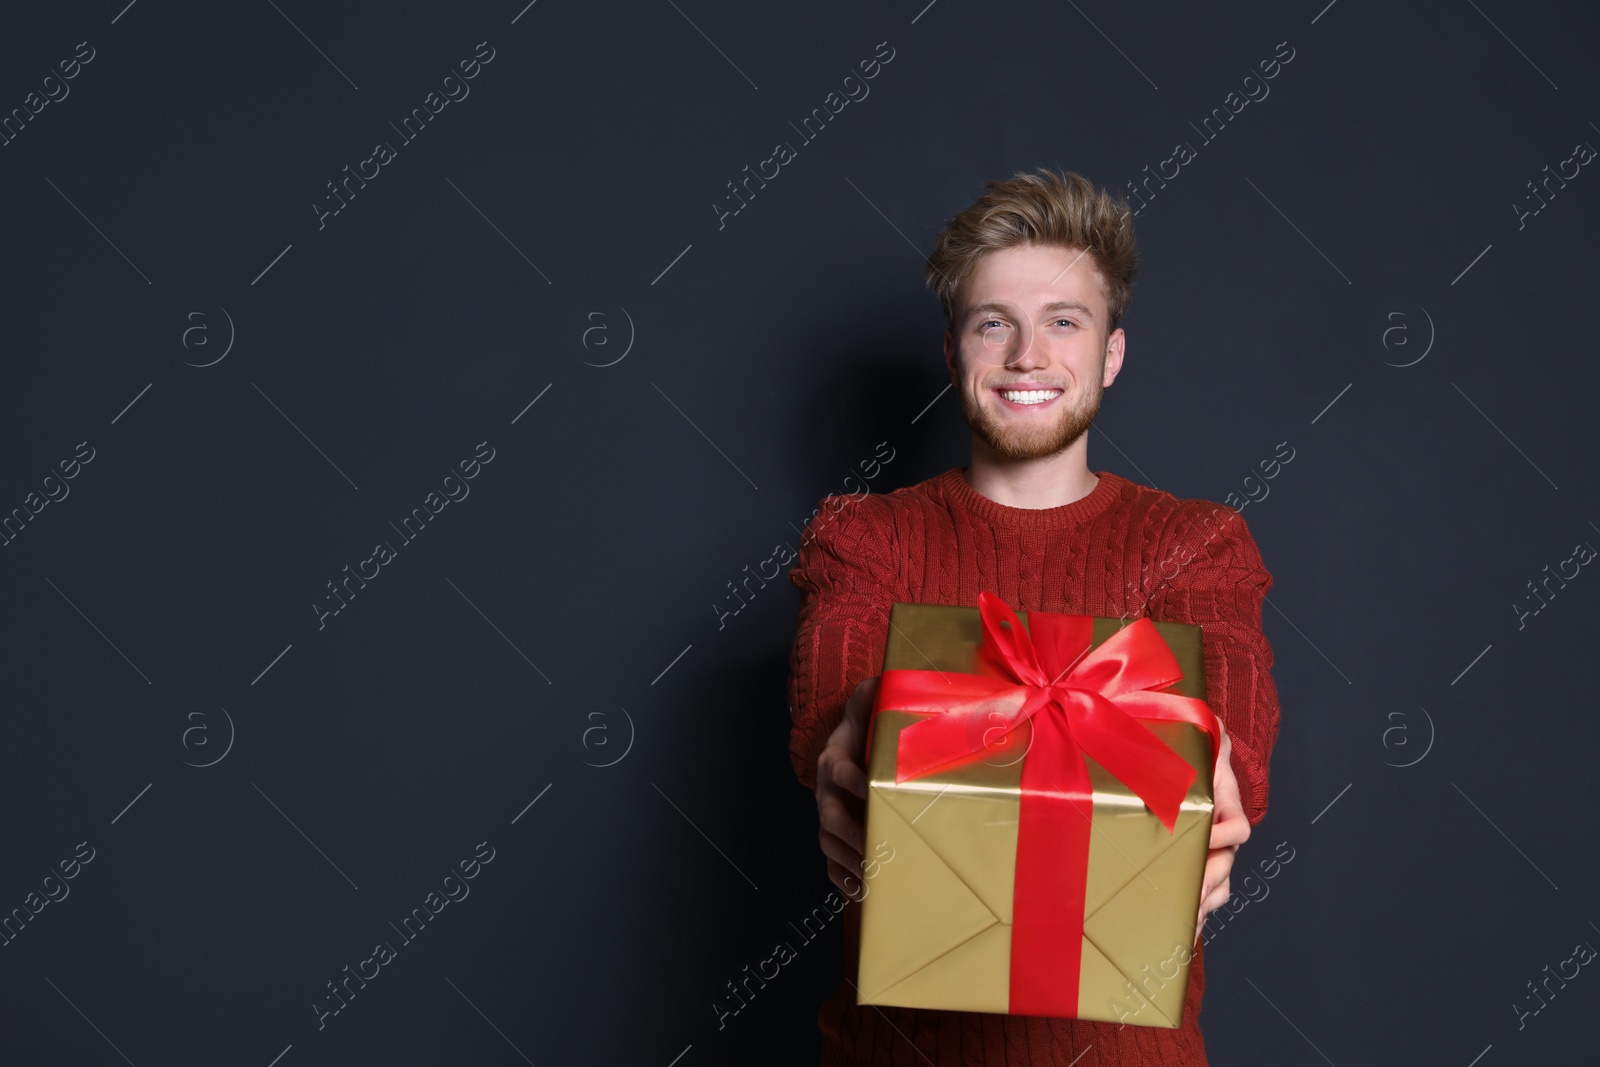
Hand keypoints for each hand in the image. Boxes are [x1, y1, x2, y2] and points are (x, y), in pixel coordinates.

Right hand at [815, 676, 876, 900]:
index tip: (870, 789)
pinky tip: (858, 893)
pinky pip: (831, 862)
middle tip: (873, 847)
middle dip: (850, 834)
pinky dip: (841, 879)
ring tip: (870, 877)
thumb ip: (872, 693)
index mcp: (834, 758)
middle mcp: (826, 789)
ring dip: (848, 860)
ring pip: (829, 841)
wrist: (852, 739)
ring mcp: (828, 813)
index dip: (853, 780)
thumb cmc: (867, 726)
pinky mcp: (834, 834)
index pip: (840, 770)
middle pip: (830, 815)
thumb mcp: (868, 704)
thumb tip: (881, 680)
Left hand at [1195, 715, 1249, 943]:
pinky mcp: (1195, 869)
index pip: (1236, 827)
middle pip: (1225, 865)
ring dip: (1203, 905)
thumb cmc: (1193, 757)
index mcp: (1225, 807)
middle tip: (1192, 893)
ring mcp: (1212, 856)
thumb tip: (1215, 722)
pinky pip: (1204, 898)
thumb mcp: (1202, 741)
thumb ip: (1211, 732)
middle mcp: (1222, 836)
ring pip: (1217, 887)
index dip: (1224, 834)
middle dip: (1209, 881)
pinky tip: (1181, 933)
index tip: (1208, 836)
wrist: (1187, 772)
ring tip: (1185, 922)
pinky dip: (1195, 915)